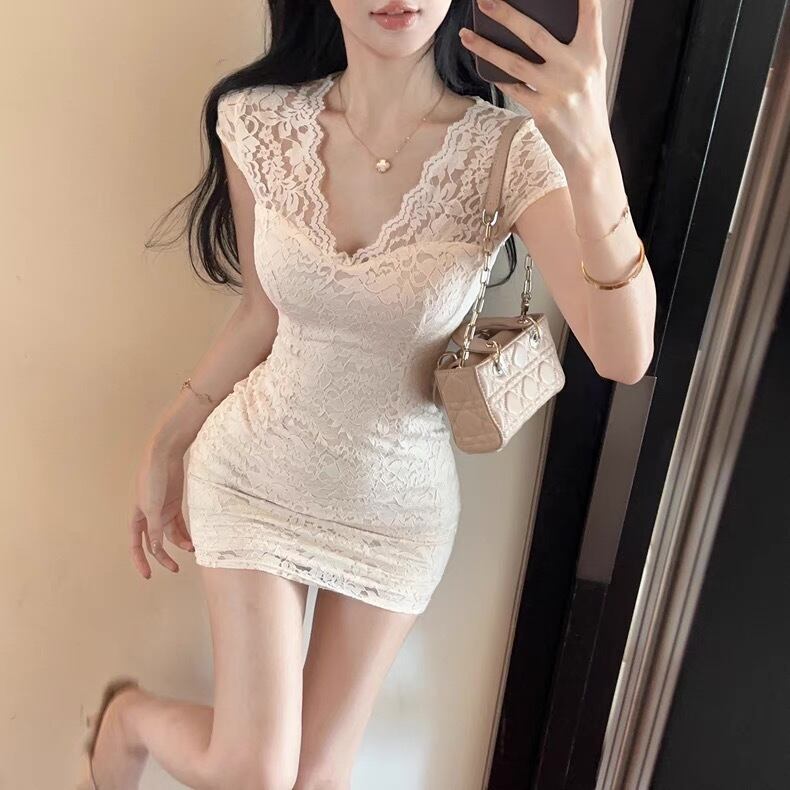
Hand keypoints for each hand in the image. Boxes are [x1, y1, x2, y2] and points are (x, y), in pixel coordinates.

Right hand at [129, 437, 193, 578]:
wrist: (165, 455)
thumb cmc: (153, 478)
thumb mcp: (152, 507)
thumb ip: (155, 529)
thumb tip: (156, 549)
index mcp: (137, 517)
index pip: (136, 544)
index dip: (140, 560)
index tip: (147, 575)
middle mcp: (149, 516)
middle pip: (156, 542)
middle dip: (164, 557)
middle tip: (175, 569)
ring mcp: (163, 510)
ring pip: (170, 534)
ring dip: (180, 543)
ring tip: (192, 549)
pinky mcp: (175, 504)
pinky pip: (180, 523)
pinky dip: (185, 532)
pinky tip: (194, 540)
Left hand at [460, 0, 612, 172]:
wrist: (590, 150)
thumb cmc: (586, 107)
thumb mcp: (590, 73)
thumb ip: (573, 49)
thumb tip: (534, 30)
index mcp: (592, 54)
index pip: (590, 13)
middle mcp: (575, 69)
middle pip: (535, 34)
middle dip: (507, 15)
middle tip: (485, 1)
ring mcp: (557, 90)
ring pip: (514, 62)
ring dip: (486, 47)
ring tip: (466, 34)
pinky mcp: (542, 111)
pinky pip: (512, 88)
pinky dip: (497, 76)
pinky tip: (483, 64)